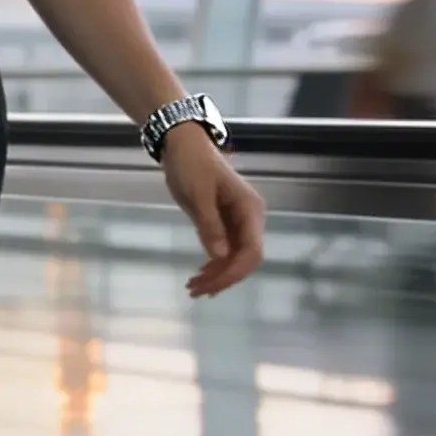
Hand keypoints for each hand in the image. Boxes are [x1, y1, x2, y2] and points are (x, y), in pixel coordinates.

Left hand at [159, 125, 264, 297]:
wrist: (183, 145)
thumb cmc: (192, 164)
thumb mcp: (198, 193)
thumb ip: (210, 224)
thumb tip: (220, 257)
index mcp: (249, 210)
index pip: (252, 252)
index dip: (234, 273)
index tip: (211, 286)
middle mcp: (249, 219)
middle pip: (244, 259)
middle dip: (223, 278)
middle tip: (195, 290)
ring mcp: (237, 222)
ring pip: (234, 258)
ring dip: (216, 275)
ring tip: (192, 287)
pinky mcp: (223, 224)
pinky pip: (223, 251)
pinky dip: (212, 265)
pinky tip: (199, 275)